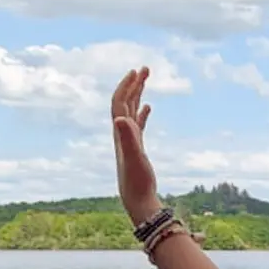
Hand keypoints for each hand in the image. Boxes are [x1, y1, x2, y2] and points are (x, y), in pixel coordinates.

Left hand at [111, 67, 158, 224]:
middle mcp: (123, 133)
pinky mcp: (138, 148)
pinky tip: (148, 107)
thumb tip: (120, 117)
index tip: (136, 71)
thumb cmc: (136, 181)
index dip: (126, 86)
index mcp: (121, 132)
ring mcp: (130, 140)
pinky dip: (142, 112)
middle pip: (125, 102)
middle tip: (145, 68)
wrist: (137, 199)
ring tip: (145, 79)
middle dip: (134, 84)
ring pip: (131, 111)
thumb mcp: (134, 157)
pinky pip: (139, 124)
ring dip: (138, 94)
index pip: (120, 103)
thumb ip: (127, 137)